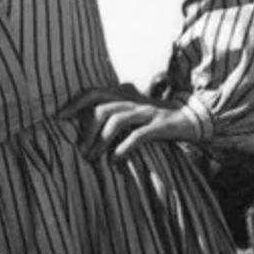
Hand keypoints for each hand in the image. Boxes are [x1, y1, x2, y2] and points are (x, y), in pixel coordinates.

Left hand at [83, 91, 203, 164]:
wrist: (194, 119)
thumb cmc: (156, 119)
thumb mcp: (134, 113)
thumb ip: (114, 115)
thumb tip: (85, 129)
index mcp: (124, 96)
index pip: (94, 92)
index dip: (75, 103)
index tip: (59, 117)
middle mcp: (134, 100)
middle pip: (102, 108)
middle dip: (87, 130)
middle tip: (81, 150)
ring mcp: (147, 112)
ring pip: (117, 121)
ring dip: (101, 141)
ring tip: (93, 158)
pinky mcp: (160, 125)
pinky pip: (137, 135)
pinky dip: (123, 148)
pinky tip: (115, 160)